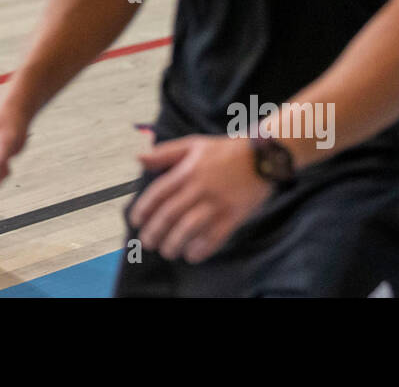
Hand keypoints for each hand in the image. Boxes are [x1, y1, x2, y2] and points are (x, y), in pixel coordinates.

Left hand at [128, 135, 273, 263]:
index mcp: (187, 170)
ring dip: (175, 243)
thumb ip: (165, 153)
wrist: (262, 156)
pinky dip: (202, 248)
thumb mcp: (193, 144)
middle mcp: (200, 187)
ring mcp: (217, 202)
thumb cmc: (225, 150)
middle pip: (170, 213)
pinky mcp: (234, 215)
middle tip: (148, 242)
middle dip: (155, 231)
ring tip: (168, 251)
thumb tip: (139, 158)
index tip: (136, 221)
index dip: (144, 209)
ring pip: (190, 227)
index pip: (159, 193)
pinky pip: (215, 236)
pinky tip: (192, 255)